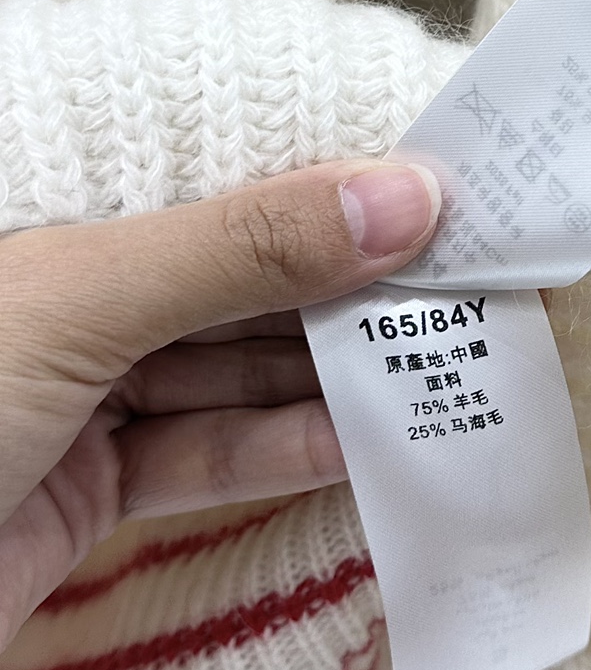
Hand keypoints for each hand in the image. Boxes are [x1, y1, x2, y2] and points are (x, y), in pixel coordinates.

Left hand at [0, 160, 439, 650]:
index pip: (218, 182)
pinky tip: (365, 441)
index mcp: (52, 216)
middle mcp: (70, 296)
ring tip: (437, 361)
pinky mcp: (88, 487)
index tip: (432, 194)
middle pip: (239, 280)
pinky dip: (283, 453)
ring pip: (232, 372)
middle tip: (460, 285)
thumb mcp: (80, 302)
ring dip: (330, 375)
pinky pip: (204, 458)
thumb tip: (403, 196)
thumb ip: (243, 249)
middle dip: (347, 286)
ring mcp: (79, 395)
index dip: (325, 183)